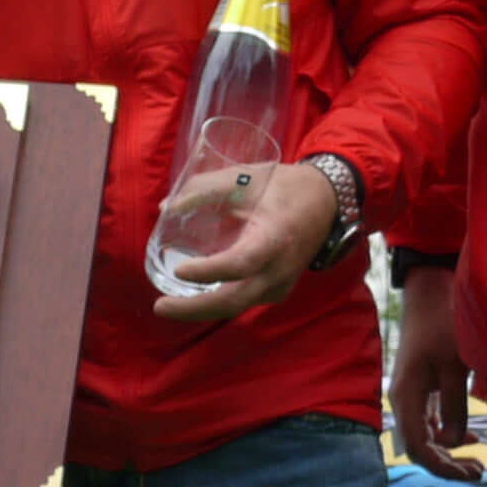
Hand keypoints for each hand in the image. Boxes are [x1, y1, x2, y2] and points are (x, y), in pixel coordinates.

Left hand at [151, 158, 338, 324]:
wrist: (326, 201)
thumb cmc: (283, 186)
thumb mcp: (245, 178)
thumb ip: (203, 188)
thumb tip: (164, 207)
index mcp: (275, 237)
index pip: (241, 263)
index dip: (209, 271)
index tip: (178, 269)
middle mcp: (280, 268)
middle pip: (234, 300)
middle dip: (194, 308)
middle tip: (160, 306)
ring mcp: (281, 284)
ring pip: (237, 306)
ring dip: (202, 309)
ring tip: (168, 304)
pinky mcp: (278, 290)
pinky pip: (244, 301)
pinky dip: (217, 303)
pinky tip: (193, 296)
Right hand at [388, 265, 479, 477]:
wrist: (432, 291)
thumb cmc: (443, 323)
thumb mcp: (454, 365)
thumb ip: (454, 406)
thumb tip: (454, 442)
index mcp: (406, 396)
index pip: (418, 447)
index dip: (441, 466)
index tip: (469, 472)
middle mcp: (404, 400)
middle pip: (420, 446)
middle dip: (447, 465)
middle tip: (478, 472)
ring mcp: (412, 395)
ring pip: (425, 436)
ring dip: (448, 452)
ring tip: (476, 464)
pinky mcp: (422, 388)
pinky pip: (430, 421)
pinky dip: (447, 433)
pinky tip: (468, 438)